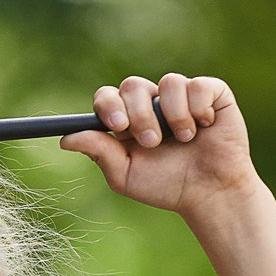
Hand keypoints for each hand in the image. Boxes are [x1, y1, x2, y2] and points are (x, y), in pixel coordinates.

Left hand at [61, 72, 256, 216]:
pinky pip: (197, 85)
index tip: (117, 125)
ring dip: (172, 115)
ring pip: (168, 82)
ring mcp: (181, 95)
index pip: (108, 97)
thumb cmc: (166, 185)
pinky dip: (198, 108)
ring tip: (184, 139)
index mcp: (128, 118)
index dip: (108, 105)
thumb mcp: (126, 174)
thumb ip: (98, 152)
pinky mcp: (211, 93)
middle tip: (151, 142)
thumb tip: (65, 138)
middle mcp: (152, 102)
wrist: (210, 193)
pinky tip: (204, 127)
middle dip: (139, 115)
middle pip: (132, 85)